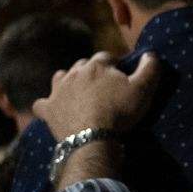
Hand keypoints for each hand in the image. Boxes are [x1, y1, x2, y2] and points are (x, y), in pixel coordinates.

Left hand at [33, 51, 161, 141]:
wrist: (92, 138)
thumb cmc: (120, 112)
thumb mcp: (143, 89)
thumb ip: (150, 68)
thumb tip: (151, 53)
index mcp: (96, 66)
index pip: (106, 57)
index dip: (115, 65)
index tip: (122, 76)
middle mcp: (74, 73)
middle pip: (83, 65)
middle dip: (92, 72)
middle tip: (103, 88)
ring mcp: (57, 91)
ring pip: (60, 77)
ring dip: (68, 82)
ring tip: (79, 93)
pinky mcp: (48, 109)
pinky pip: (41, 103)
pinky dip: (47, 105)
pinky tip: (53, 109)